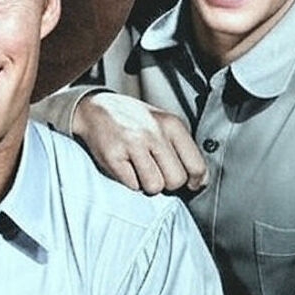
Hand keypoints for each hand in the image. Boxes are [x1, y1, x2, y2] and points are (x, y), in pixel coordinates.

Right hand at [72, 92, 207, 194]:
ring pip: (155, 186)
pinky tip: (125, 167)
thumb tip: (198, 180)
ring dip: (147, 184)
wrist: (95, 108)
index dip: (195, 181)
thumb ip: (181, 147)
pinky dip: (129, 181)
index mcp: (171, 124)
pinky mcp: (113, 156)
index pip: (196, 165)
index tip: (190, 184)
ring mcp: (133, 144)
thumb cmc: (133, 120)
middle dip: (168, 183)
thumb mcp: (162, 123)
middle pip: (176, 180)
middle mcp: (154, 132)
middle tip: (157, 172)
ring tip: (140, 169)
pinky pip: (132, 185)